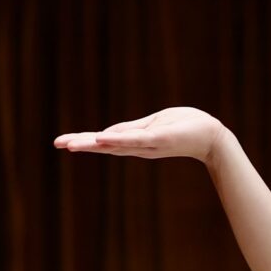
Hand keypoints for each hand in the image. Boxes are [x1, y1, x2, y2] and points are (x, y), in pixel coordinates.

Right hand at [55, 107, 231, 165]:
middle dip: (80, 144)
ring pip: (115, 144)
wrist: (212, 136)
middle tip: (58, 144)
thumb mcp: (153, 125)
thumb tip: (105, 135)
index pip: (106, 140)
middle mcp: (138, 146)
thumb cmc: (185, 127)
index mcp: (136, 140)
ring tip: (71, 144)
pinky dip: (118, 141)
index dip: (84, 141)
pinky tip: (101, 140)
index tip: (63, 142)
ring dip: (92, 144)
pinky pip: (134, 140)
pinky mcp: (158, 139)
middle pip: (104, 145)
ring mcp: (147, 144)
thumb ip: (131, 130)